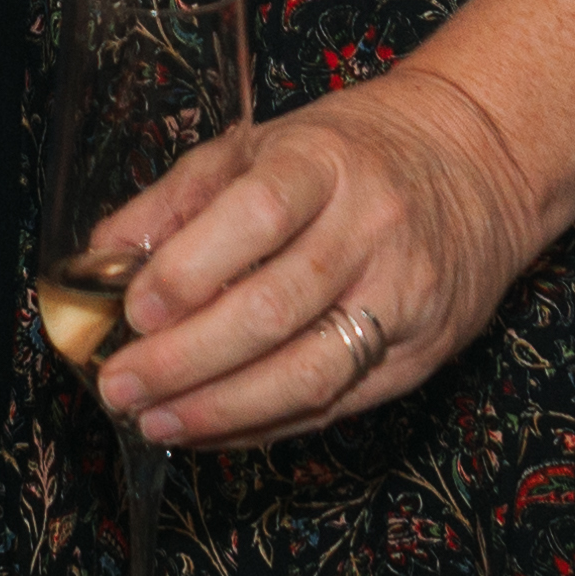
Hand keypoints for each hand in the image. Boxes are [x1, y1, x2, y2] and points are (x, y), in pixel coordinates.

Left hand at [84, 60, 555, 452]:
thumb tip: (97, 261)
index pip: (256, 215)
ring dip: (221, 408)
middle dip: (186, 359)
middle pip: (275, 309)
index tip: (133, 310)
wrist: (477, 167)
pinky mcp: (421, 354)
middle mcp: (373, 228)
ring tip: (155, 421)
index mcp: (326, 161)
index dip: (190, 268)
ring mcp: (403, 297)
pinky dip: (263, 425)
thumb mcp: (262, 145)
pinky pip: (334, 404)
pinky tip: (210, 430)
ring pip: (308, 372)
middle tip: (120, 386)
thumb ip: (178, 199)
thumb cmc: (349, 155)